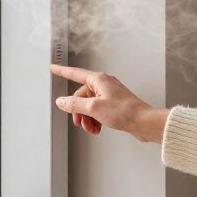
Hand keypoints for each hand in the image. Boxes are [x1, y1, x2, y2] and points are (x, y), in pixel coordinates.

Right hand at [50, 64, 168, 143]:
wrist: (143, 122)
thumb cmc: (125, 111)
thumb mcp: (93, 108)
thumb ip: (74, 104)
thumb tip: (61, 101)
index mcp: (99, 80)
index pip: (75, 73)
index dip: (62, 71)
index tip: (53, 68)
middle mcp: (104, 84)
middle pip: (81, 96)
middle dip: (79, 111)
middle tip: (80, 122)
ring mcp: (109, 95)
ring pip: (89, 105)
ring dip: (87, 118)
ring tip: (91, 128)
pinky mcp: (114, 104)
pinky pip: (97, 110)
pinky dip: (95, 120)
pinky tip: (97, 128)